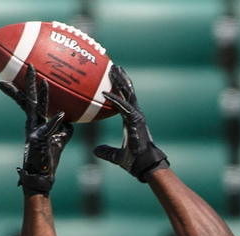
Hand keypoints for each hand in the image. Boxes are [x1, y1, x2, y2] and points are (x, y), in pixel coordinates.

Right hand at [0, 65, 73, 195]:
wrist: (41, 177)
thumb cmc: (49, 158)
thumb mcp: (60, 138)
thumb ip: (64, 126)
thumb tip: (70, 117)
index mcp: (36, 121)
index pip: (32, 99)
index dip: (32, 84)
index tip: (30, 68)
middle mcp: (32, 124)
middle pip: (30, 98)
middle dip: (29, 81)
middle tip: (29, 64)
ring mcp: (33, 132)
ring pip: (35, 109)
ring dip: (40, 94)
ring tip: (42, 79)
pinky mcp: (38, 142)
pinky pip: (48, 129)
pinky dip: (54, 122)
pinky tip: (62, 114)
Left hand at [93, 65, 169, 181]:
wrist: (145, 166)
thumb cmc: (134, 161)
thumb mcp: (116, 156)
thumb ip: (106, 151)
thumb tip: (95, 151)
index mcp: (132, 120)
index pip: (126, 99)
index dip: (120, 88)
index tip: (114, 78)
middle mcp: (135, 115)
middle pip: (128, 92)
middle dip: (121, 78)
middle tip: (113, 66)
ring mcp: (137, 116)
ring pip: (128, 94)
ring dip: (121, 81)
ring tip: (114, 68)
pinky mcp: (136, 121)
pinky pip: (123, 107)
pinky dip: (115, 99)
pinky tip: (105, 92)